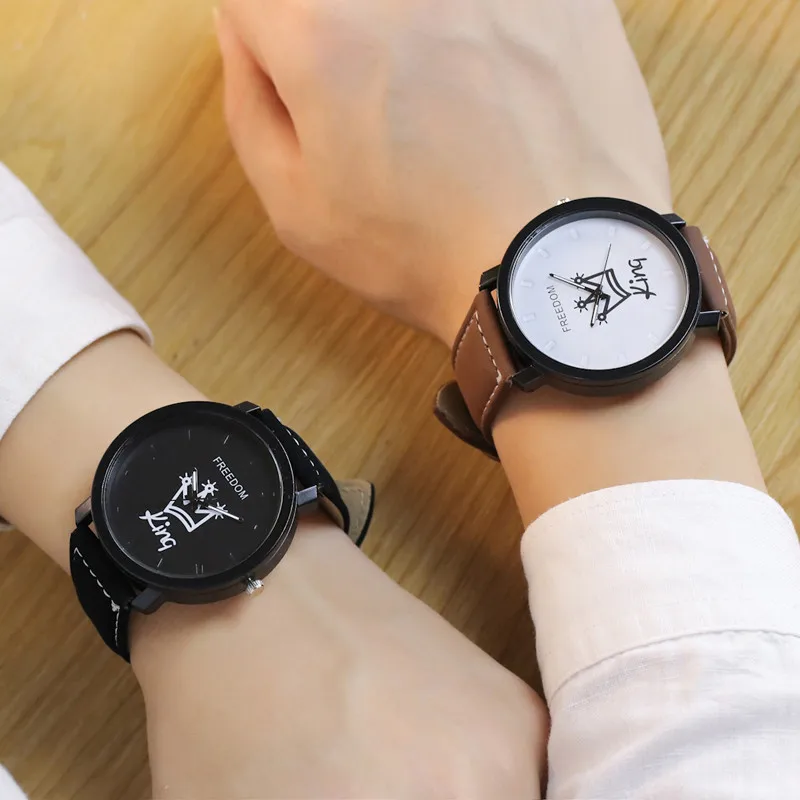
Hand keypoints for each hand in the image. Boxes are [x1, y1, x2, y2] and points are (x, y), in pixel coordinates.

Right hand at [216, 0, 671, 344]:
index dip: (270, 36)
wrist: (555, 270)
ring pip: (414, 1)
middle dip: (340, 38)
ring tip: (439, 99)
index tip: (298, 73)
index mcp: (322, 31)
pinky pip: (489, 3)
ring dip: (411, 36)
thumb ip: (249, 103)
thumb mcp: (299, 210)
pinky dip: (478, 32)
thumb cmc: (424, 253)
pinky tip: (492, 84)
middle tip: (374, 98)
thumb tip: (242, 29)